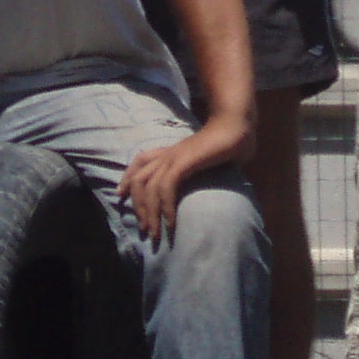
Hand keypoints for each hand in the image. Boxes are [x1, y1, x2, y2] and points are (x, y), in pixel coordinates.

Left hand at [119, 110, 254, 244]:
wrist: (237, 126)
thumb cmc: (229, 145)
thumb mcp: (208, 161)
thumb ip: (201, 173)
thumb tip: (209, 191)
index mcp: (171, 151)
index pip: (140, 161)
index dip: (127, 178)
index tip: (121, 196)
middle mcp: (168, 153)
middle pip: (138, 179)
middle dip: (138, 206)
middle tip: (144, 228)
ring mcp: (174, 156)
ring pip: (148, 186)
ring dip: (149, 213)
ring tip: (155, 233)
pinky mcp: (183, 162)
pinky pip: (166, 187)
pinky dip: (165, 207)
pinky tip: (171, 223)